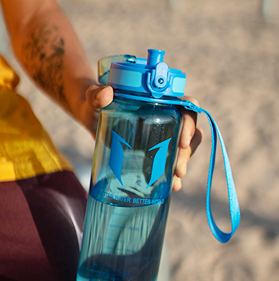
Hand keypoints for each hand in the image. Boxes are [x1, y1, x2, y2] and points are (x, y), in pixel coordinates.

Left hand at [84, 87, 202, 190]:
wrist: (90, 116)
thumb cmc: (95, 101)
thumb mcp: (94, 97)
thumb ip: (96, 94)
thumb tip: (106, 94)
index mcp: (159, 98)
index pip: (186, 105)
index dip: (191, 122)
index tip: (182, 142)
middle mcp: (166, 114)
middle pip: (190, 130)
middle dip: (188, 151)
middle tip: (178, 169)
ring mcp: (161, 132)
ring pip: (184, 147)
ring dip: (183, 163)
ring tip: (175, 182)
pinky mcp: (153, 148)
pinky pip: (170, 159)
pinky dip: (173, 173)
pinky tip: (171, 186)